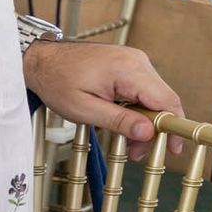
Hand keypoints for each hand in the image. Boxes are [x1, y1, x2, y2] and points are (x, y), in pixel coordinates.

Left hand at [23, 41, 182, 149]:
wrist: (39, 60)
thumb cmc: (55, 80)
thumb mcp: (83, 109)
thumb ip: (118, 121)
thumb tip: (147, 133)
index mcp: (128, 69)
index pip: (166, 101)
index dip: (172, 127)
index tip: (172, 148)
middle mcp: (136, 61)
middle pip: (162, 101)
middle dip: (153, 129)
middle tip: (137, 151)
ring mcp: (133, 61)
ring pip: (153, 97)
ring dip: (144, 121)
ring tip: (127, 141)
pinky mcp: (128, 65)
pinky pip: (142, 90)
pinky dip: (137, 109)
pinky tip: (124, 123)